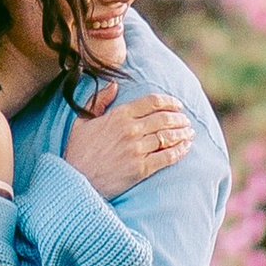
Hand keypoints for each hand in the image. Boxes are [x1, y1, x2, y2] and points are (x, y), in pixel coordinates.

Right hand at [65, 90, 191, 198]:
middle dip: (179, 118)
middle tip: (186, 120)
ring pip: (168, 136)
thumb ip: (98, 101)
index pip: (152, 102)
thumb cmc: (77, 152)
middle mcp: (131, 130)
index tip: (177, 105)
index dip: (169, 102)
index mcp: (119, 115)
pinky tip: (186, 147)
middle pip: (164, 118)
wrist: (76, 181)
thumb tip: (114, 85)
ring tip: (190, 132)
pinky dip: (180, 150)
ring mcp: (137, 149)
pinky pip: (167, 156)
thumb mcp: (82, 121)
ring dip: (183, 133)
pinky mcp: (141, 168)